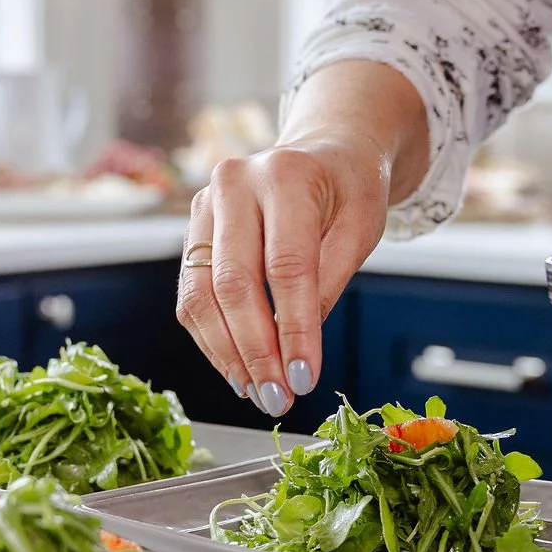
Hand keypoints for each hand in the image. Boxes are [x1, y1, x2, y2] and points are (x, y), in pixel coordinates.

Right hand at [177, 129, 391, 414]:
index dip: (293, 329)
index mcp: (285, 174)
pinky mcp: (191, 231)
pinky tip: (239, 369)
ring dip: (228, 354)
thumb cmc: (348, 190)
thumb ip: (328, 283)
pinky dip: (213, 340)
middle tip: (277, 398)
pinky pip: (192, 297)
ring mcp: (204, 206)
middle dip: (255, 351)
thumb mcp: (360, 229)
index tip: (304, 378)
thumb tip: (296, 352)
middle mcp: (234, 184)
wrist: (324, 154)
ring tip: (257, 392)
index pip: (285, 265)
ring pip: (201, 295)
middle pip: (233, 283)